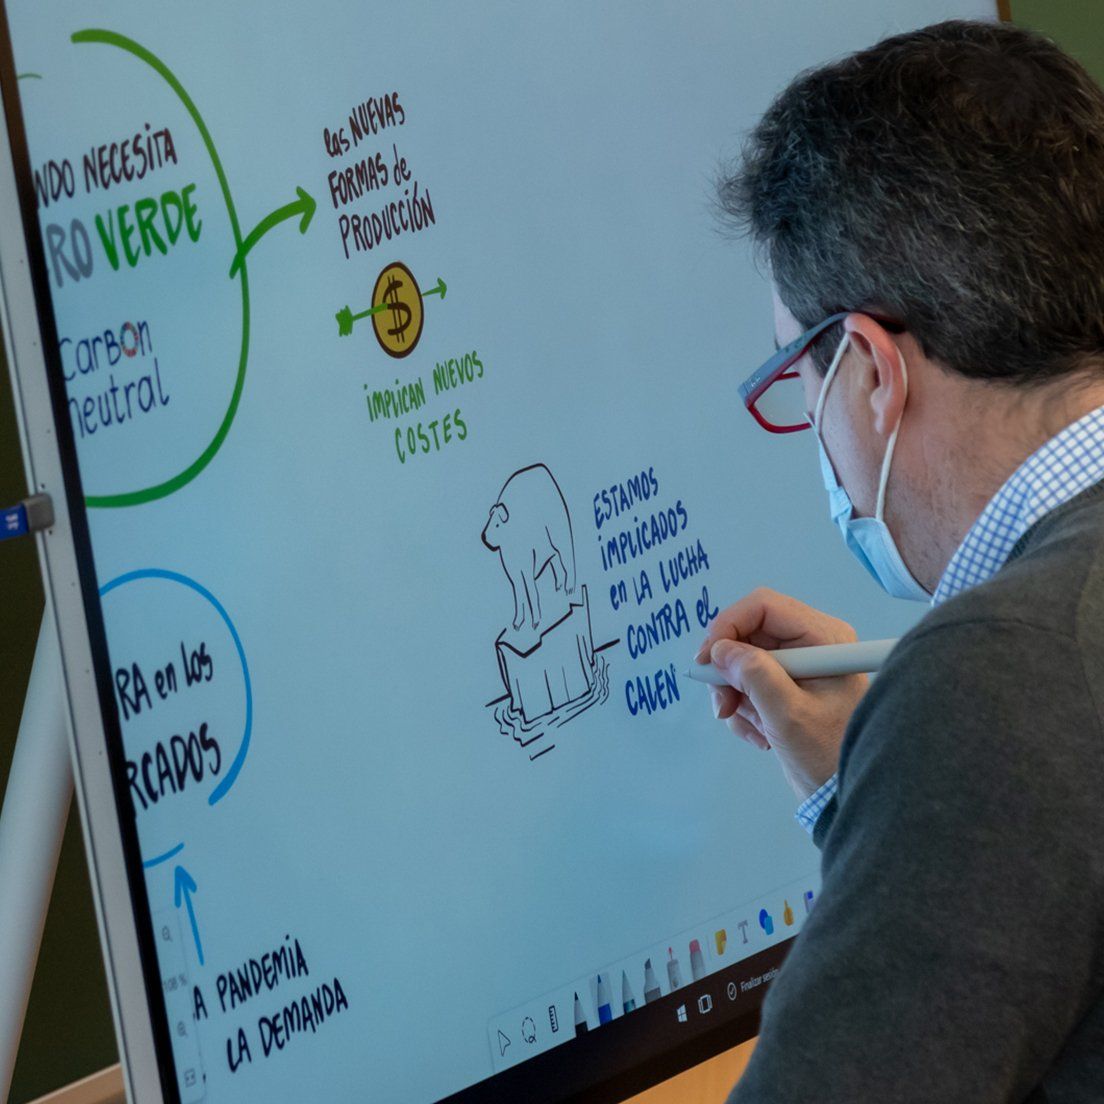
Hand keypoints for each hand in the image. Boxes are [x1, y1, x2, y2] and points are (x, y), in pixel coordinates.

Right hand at [696, 588, 868, 799]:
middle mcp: (810, 643)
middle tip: (721, 706)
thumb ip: (755, 676)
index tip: (707, 660)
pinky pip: (747, 683)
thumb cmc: (828, 753)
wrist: (842, 794)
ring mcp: (797, 665)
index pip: (763, 606)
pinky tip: (761, 734)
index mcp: (823, 638)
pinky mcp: (786, 686)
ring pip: (742, 660)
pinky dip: (744, 708)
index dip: (728, 626)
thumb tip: (720, 650)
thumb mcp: (790, 715)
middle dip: (729, 670)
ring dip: (735, 695)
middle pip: (748, 633)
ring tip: (753, 728)